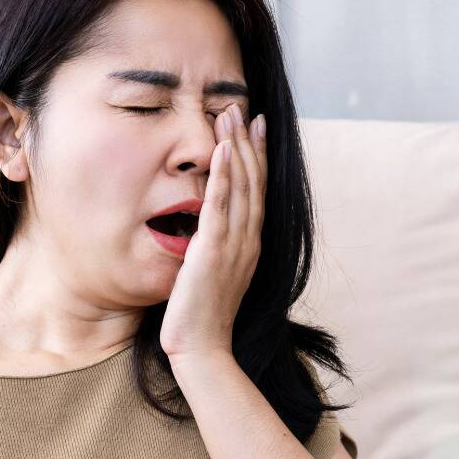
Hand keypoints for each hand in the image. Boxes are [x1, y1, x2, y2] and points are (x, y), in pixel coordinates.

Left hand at [160, 103, 267, 361]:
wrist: (201, 350)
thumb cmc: (201, 318)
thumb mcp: (212, 275)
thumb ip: (214, 248)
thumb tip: (206, 230)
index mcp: (249, 245)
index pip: (256, 192)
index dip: (257, 157)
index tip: (254, 127)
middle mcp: (248, 241)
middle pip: (253, 182)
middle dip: (248, 142)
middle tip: (242, 108)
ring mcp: (234, 246)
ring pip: (241, 187)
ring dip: (237, 147)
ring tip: (230, 115)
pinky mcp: (213, 252)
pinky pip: (220, 207)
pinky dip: (224, 176)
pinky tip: (223, 149)